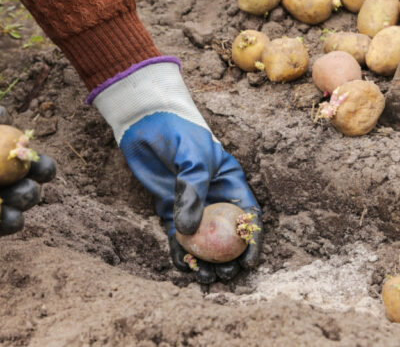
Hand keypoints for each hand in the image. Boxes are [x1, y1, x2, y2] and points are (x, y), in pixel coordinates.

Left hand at [92, 59, 261, 282]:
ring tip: (204, 277)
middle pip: (226, 236)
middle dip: (228, 259)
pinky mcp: (168, 209)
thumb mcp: (192, 158)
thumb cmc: (178, 133)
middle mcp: (214, 199)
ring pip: (202, 241)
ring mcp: (191, 206)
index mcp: (230, 184)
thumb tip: (188, 229)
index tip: (248, 263)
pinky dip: (179, 252)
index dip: (252, 242)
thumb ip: (191, 191)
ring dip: (204, 261)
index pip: (247, 217)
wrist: (147, 122)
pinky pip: (176, 236)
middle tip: (223, 275)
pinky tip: (181, 266)